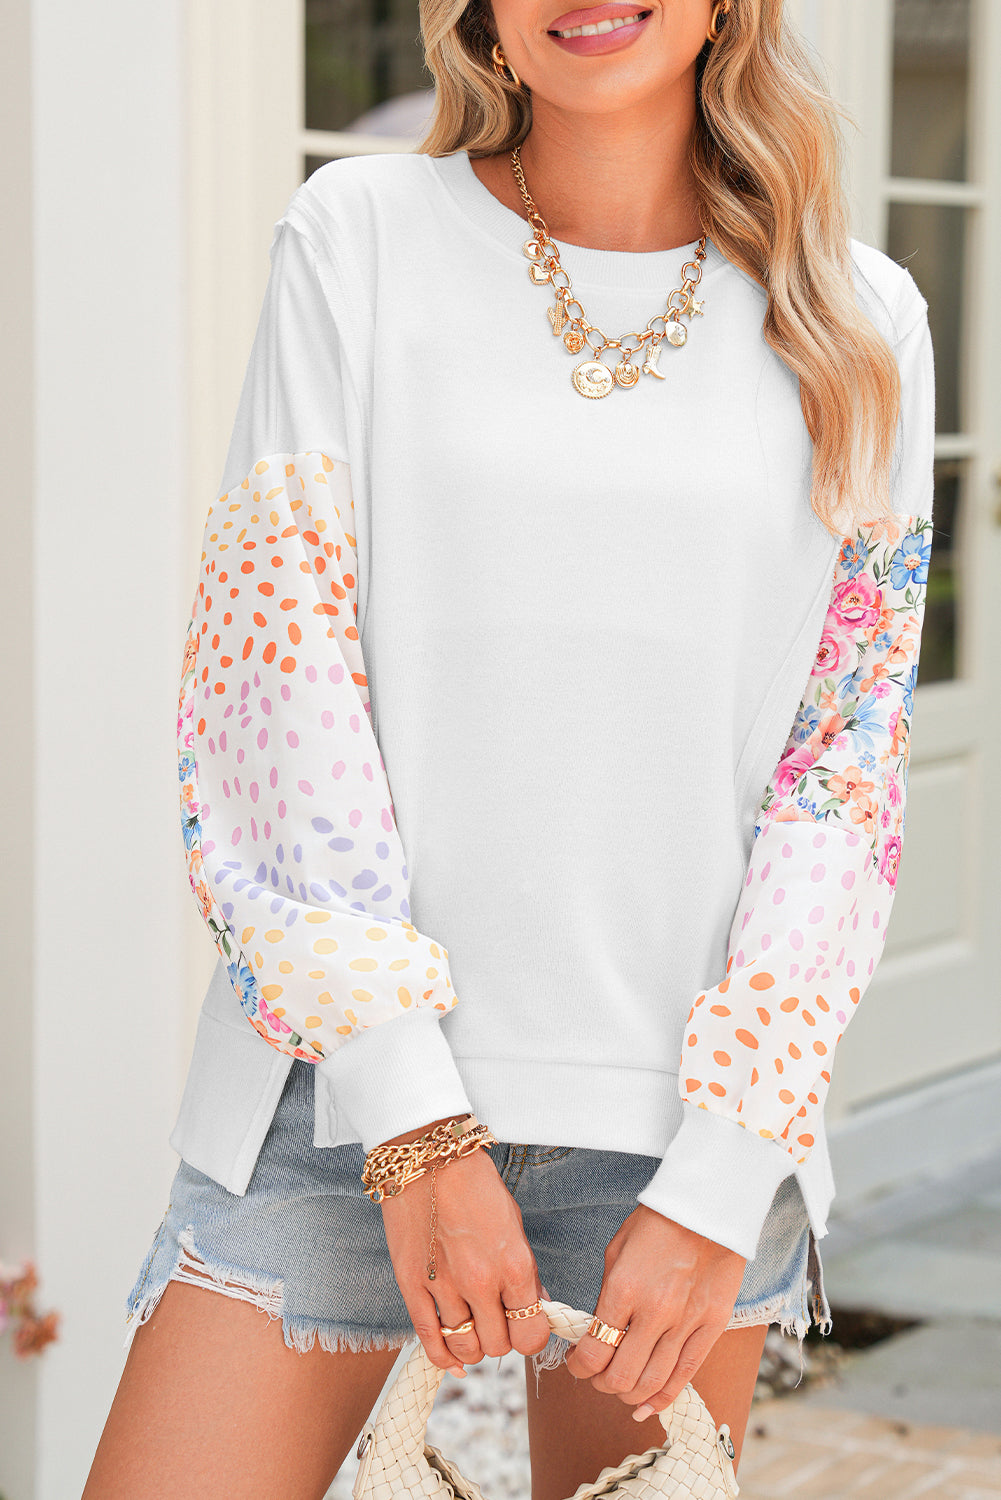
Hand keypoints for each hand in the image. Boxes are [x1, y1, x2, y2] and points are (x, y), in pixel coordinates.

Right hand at [378, 1118, 550, 1376]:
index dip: (531, 1335)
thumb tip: (539, 1307)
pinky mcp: (411, 1284)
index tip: (526, 1326)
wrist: (428, 1157)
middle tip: (497, 1321)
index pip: (532, 1334)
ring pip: (465, 1347)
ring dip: (473, 1344)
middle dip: (502, 1339)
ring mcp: (443, 1286)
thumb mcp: (514, 1223)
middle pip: (499, 1346)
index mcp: (513, 1264)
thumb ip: (526, 1272)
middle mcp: (480, 1281)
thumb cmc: (475, 1185)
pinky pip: (429, 1340)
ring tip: (474, 1327)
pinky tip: (452, 1357)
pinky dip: (443, 1357)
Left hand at [564, 1205, 745, 1418]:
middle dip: (600, 1383)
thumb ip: (607, 1294)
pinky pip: (686, 1374)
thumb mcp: (617, 1250)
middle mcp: (654, 1312)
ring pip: (652, 1381)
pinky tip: (648, 1406)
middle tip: (595, 1376)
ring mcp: (686, 1322)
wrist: (707, 1208)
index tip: (576, 1362)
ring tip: (620, 1387)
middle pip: (621, 1375)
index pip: (594, 1350)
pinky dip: (664, 1397)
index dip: (579, 1366)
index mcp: (624, 1289)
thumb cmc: (657, 1224)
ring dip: (629, 1393)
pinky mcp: (712, 1326)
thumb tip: (597, 1329)